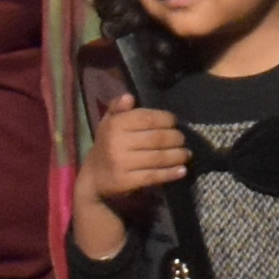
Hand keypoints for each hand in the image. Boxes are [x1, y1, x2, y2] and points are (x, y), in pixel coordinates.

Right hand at [80, 97, 195, 206]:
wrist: (92, 178)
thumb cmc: (105, 145)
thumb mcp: (108, 122)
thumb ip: (117, 107)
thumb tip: (129, 97)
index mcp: (115, 125)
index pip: (148, 118)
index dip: (166, 119)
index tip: (174, 122)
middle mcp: (118, 142)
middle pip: (157, 138)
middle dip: (176, 138)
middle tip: (183, 139)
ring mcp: (123, 163)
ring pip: (158, 158)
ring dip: (178, 156)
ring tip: (186, 154)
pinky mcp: (127, 182)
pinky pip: (154, 176)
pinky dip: (171, 173)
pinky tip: (182, 171)